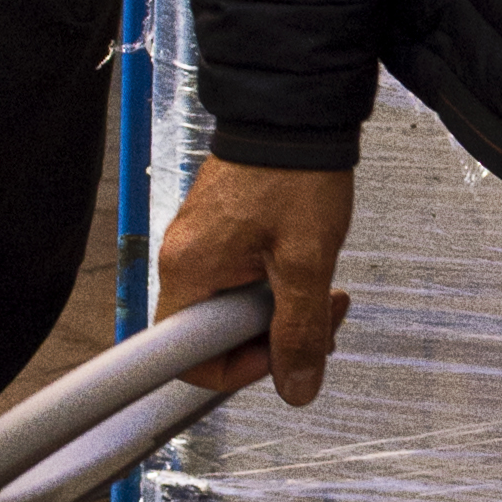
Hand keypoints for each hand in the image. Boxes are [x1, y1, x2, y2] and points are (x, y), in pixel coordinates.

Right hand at [156, 159, 355, 404]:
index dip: (238, 370)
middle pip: (214, 334)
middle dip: (273, 336)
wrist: (294, 114)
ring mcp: (198, 244)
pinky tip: (302, 263)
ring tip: (318, 284)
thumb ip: (300, 331)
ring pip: (230, 306)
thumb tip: (297, 387)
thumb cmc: (294, 175)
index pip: (187, 359)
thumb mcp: (306, 263)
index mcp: (190, 270)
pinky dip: (272, 283)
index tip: (280, 353)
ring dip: (278, 308)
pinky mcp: (217, 231)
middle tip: (319, 316)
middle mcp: (183, 258)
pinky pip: (235, 279)